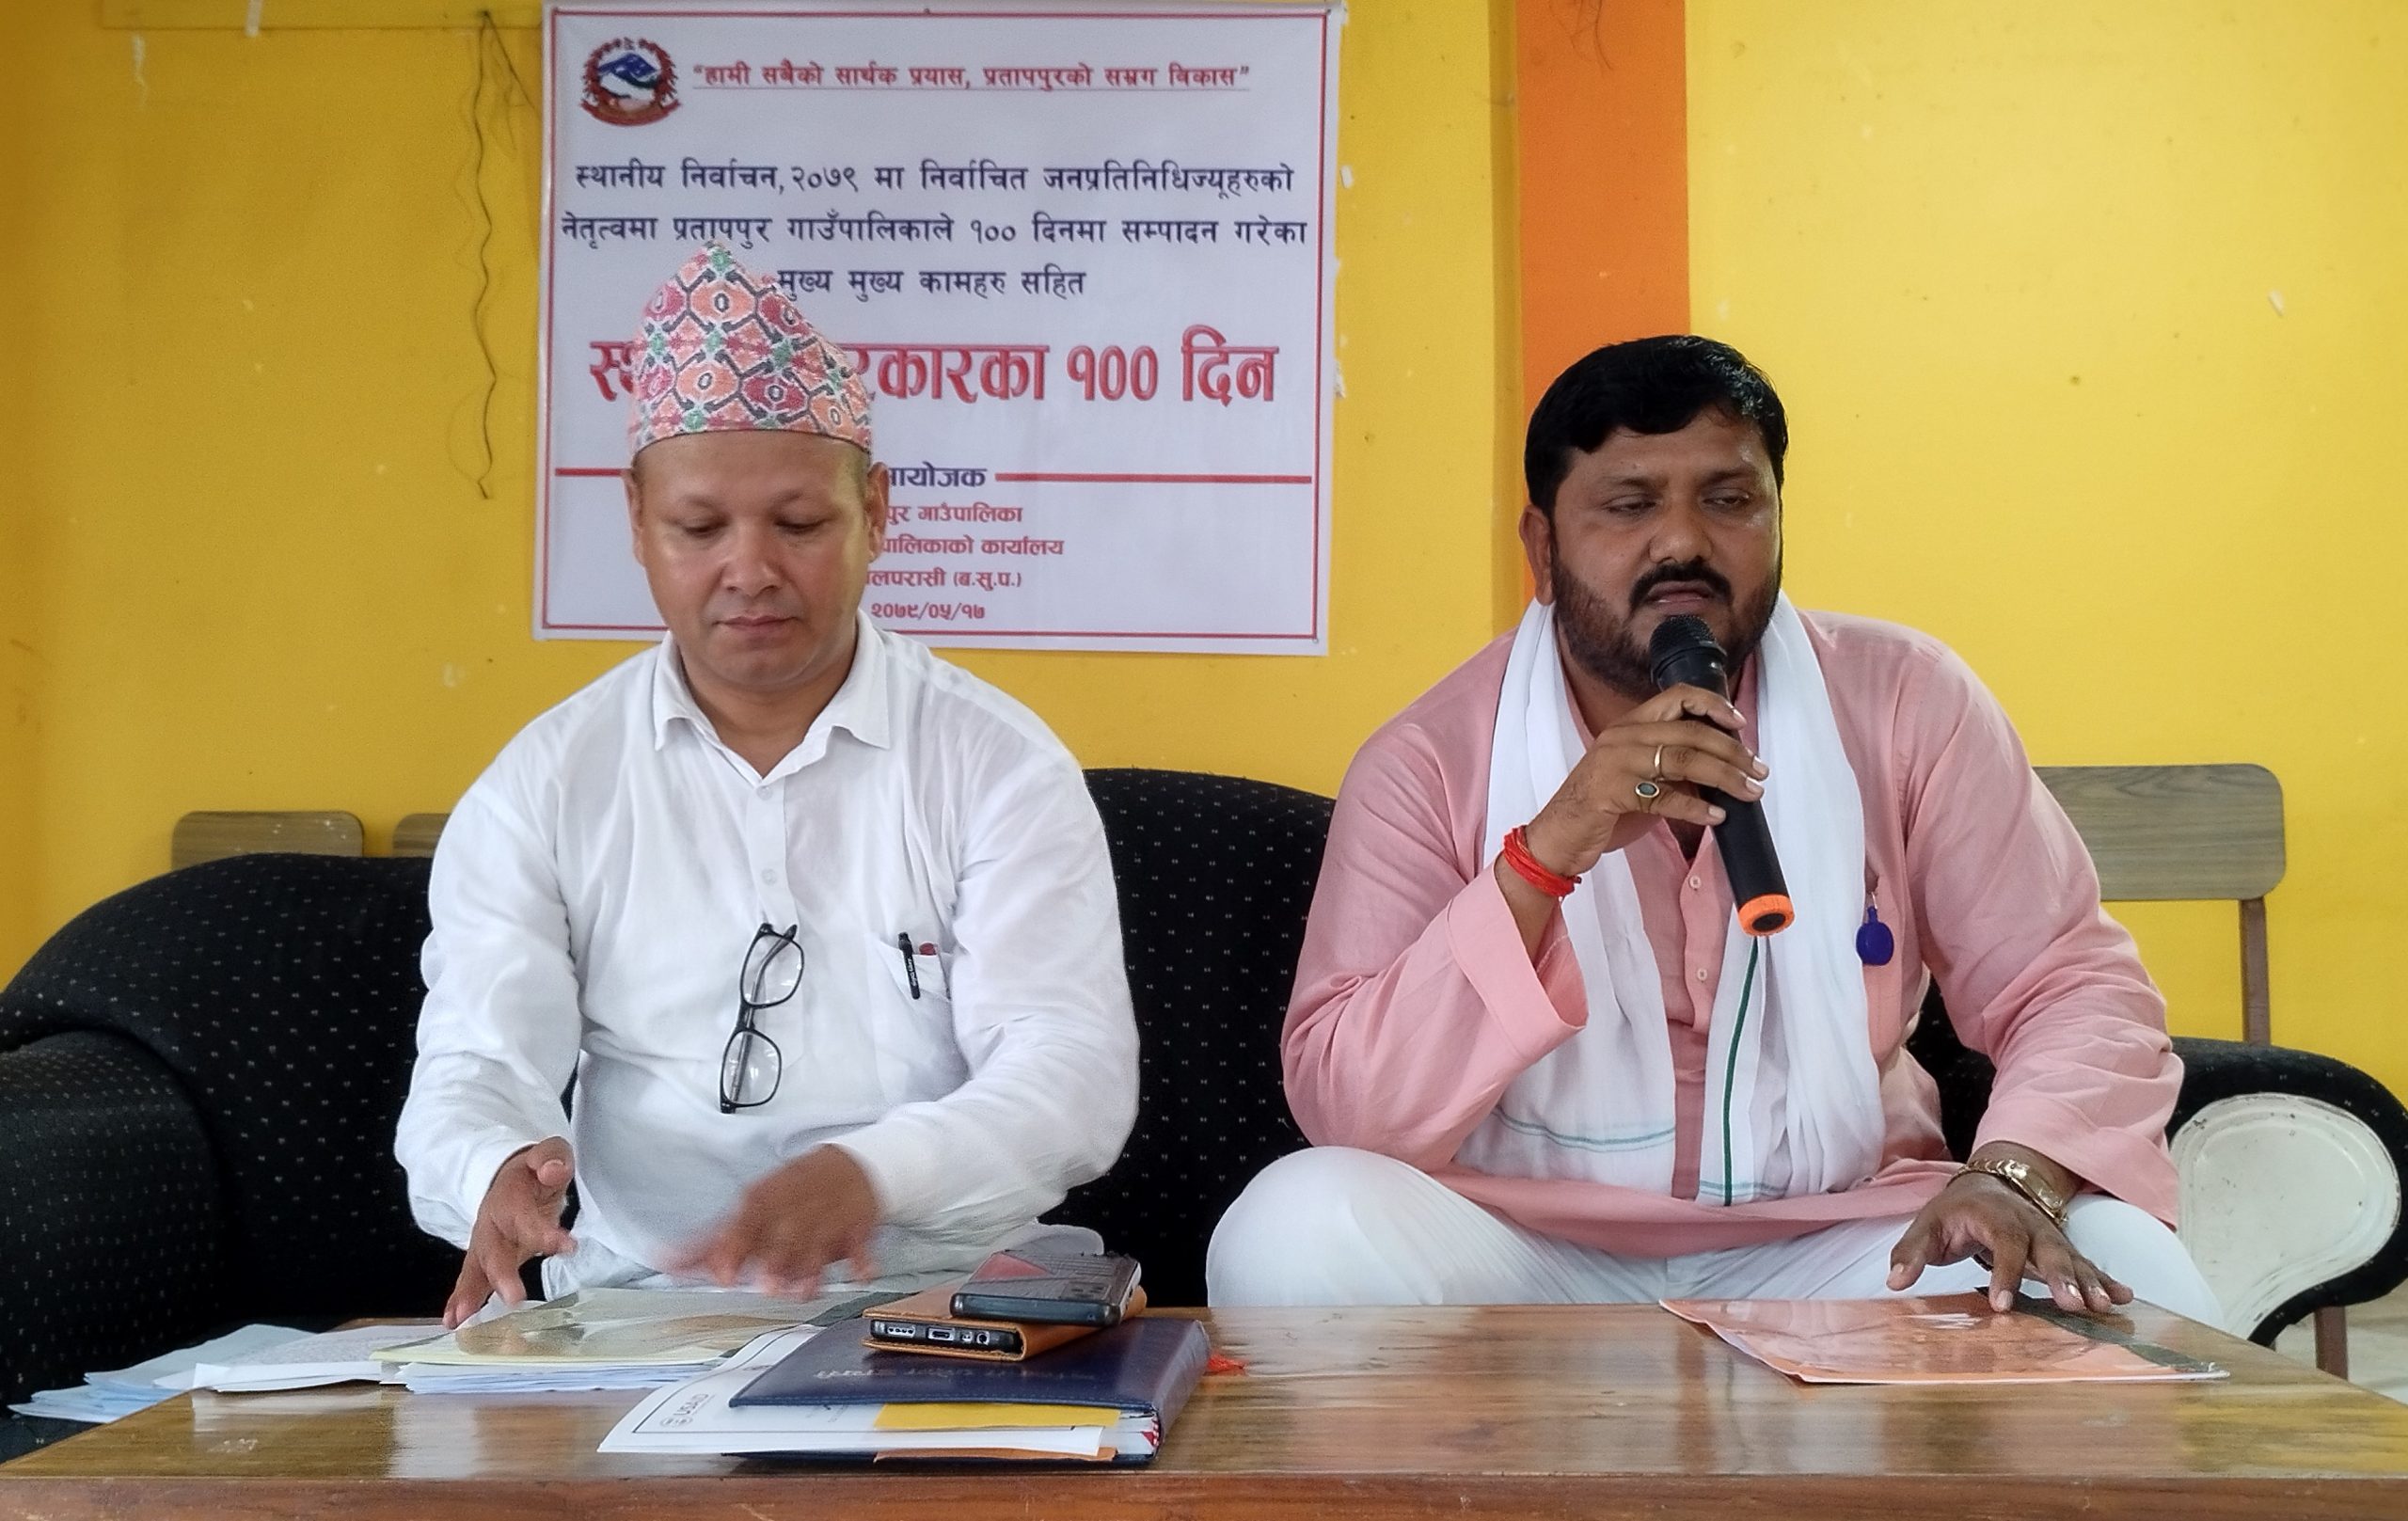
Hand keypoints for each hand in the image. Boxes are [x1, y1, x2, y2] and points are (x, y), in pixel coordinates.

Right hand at [446, 1136, 576, 1328]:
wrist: (512, 1176)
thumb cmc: (534, 1170)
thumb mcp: (549, 1154)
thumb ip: (552, 1158)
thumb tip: (551, 1169)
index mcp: (508, 1196)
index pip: (524, 1216)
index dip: (543, 1232)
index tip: (568, 1247)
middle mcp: (491, 1222)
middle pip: (493, 1248)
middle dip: (501, 1273)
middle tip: (513, 1296)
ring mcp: (485, 1242)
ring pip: (475, 1267)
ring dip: (470, 1292)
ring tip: (463, 1317)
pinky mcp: (485, 1259)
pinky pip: (470, 1279)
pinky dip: (461, 1299)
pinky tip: (453, 1321)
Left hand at [668, 1145, 882, 1297]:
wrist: (854, 1166)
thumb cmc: (794, 1191)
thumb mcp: (754, 1204)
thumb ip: (714, 1239)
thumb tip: (666, 1261)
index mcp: (767, 1200)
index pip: (746, 1221)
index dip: (733, 1247)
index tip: (721, 1273)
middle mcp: (796, 1210)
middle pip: (784, 1237)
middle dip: (775, 1261)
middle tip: (765, 1286)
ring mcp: (828, 1219)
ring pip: (819, 1246)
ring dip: (811, 1268)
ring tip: (803, 1291)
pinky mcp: (856, 1229)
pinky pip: (860, 1246)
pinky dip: (863, 1261)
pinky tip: (861, 1274)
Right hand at [1521, 684, 1765, 877]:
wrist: (1558, 834)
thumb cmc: (1602, 806)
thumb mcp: (1637, 774)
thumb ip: (1670, 765)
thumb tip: (1722, 769)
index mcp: (1630, 725)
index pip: (1676, 696)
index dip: (1712, 704)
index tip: (1738, 722)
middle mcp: (1623, 737)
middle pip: (1690, 733)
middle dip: (1732, 752)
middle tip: (1758, 771)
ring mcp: (1615, 763)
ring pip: (1684, 761)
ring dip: (1725, 777)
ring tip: (1749, 792)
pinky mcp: (1612, 793)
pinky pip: (1665, 797)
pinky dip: (1696, 808)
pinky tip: (1716, 816)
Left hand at [1887, 1173, 2132, 1315]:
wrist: (1987, 1185)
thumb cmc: (1955, 1212)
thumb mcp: (1927, 1226)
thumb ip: (1911, 1253)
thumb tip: (1894, 1281)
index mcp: (1994, 1216)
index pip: (2003, 1244)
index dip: (2004, 1274)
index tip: (2002, 1307)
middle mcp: (2029, 1223)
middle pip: (2049, 1249)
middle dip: (2062, 1277)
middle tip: (2073, 1305)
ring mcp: (2050, 1236)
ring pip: (2073, 1259)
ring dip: (2089, 1282)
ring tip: (2106, 1307)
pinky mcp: (2062, 1250)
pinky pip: (2087, 1265)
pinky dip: (2106, 1281)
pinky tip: (2126, 1299)